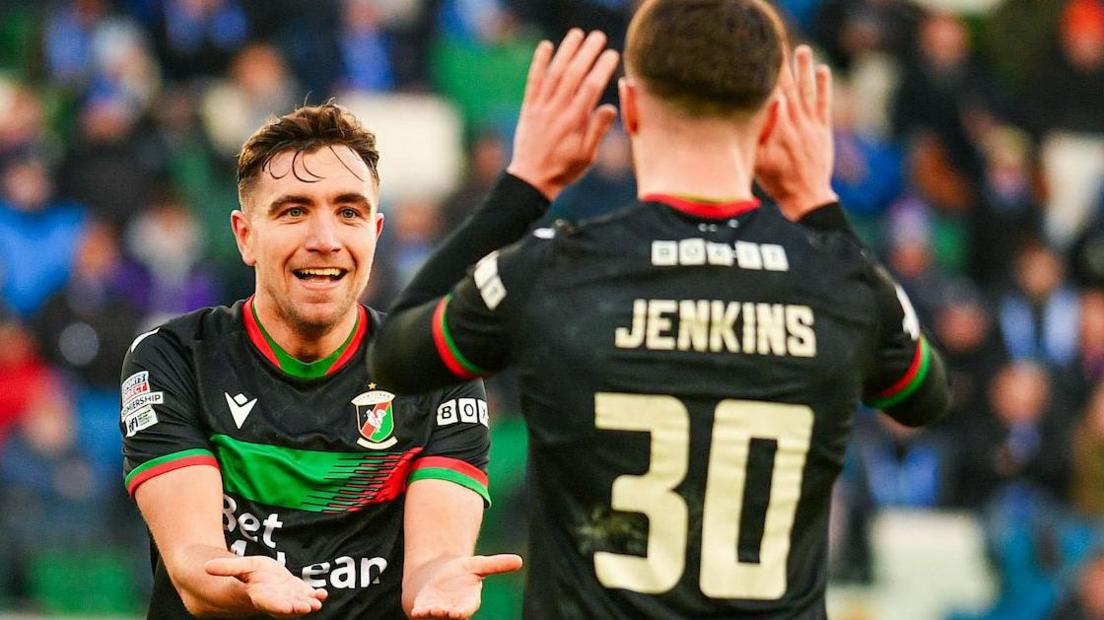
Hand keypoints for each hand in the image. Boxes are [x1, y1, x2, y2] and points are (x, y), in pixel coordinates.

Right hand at [205, 556, 327, 616]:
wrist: (254, 579)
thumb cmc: (245, 574)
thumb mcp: (239, 566)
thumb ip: (226, 568)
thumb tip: (206, 568)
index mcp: (258, 595)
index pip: (268, 602)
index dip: (278, 605)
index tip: (289, 607)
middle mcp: (274, 599)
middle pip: (285, 606)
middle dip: (296, 608)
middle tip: (308, 607)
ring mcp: (286, 596)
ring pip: (298, 602)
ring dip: (308, 603)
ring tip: (317, 602)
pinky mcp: (296, 591)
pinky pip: (306, 594)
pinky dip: (315, 595)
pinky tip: (323, 593)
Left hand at [409, 554, 522, 618]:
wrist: (437, 575)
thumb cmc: (461, 573)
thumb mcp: (478, 565)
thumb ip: (497, 565)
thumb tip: (520, 561)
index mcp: (468, 601)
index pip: (466, 608)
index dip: (462, 611)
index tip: (458, 613)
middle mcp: (453, 609)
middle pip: (451, 616)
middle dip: (448, 615)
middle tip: (445, 612)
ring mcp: (437, 611)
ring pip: (435, 617)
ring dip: (433, 615)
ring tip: (430, 610)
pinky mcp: (422, 608)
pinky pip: (421, 613)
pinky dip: (419, 613)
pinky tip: (417, 611)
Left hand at [506, 29, 619, 200]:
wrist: (532, 179)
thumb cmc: (564, 169)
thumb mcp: (587, 156)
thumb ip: (597, 130)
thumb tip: (609, 107)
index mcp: (575, 121)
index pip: (591, 87)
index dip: (602, 68)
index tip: (612, 54)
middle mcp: (557, 110)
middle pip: (573, 75)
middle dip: (587, 53)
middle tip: (599, 36)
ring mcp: (541, 107)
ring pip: (554, 73)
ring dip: (566, 51)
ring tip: (577, 34)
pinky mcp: (529, 108)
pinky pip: (533, 81)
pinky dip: (539, 63)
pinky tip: (546, 46)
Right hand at [755, 45, 838, 220]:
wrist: (806, 196)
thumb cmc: (778, 181)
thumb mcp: (760, 160)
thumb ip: (762, 131)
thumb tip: (770, 103)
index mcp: (779, 128)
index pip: (773, 94)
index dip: (768, 74)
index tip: (763, 57)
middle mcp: (797, 122)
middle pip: (789, 87)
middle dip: (783, 65)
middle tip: (779, 44)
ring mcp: (812, 125)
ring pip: (807, 91)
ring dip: (805, 69)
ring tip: (803, 49)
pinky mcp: (823, 131)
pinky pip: (824, 105)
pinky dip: (825, 87)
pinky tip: (823, 71)